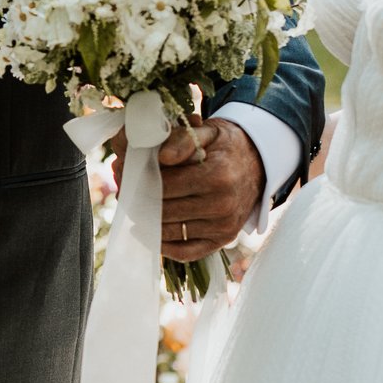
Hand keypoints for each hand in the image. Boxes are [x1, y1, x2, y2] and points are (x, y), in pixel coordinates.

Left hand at [117, 117, 260, 261]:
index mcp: (217, 175)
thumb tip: (162, 157)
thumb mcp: (208, 131)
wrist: (258, 164)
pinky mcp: (223, 240)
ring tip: (132, 208)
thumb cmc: (226, 146)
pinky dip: (163, 246)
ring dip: (146, 222)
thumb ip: (184, 139)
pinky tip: (146, 233)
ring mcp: (224, 226)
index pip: (165, 186)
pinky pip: (186, 252)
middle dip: (138, 201)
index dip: (139, 180)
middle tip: (123, 191)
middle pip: (164, 210)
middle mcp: (222, 205)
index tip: (124, 173)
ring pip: (170, 231)